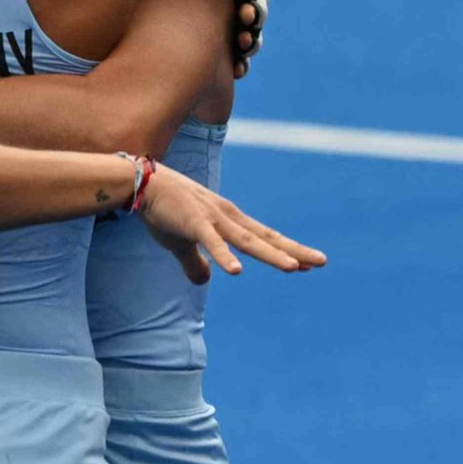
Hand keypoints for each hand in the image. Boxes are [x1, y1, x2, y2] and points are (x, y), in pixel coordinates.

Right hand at [136, 161, 323, 281]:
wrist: (140, 183)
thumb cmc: (164, 210)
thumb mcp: (182, 243)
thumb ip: (196, 262)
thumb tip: (205, 281)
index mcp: (229, 223)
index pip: (264, 239)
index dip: (286, 251)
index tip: (309, 263)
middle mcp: (228, 219)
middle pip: (266, 239)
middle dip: (294, 251)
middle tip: (322, 262)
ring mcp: (213, 220)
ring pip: (247, 241)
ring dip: (271, 255)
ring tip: (294, 267)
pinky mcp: (193, 223)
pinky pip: (211, 242)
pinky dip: (225, 256)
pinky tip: (237, 271)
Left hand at [224, 0, 267, 79]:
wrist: (138, 11)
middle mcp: (235, 5)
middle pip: (258, 7)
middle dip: (254, 10)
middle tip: (245, 14)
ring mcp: (231, 32)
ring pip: (252, 37)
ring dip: (251, 39)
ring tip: (242, 41)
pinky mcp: (223, 57)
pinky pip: (241, 64)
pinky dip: (241, 65)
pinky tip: (237, 69)